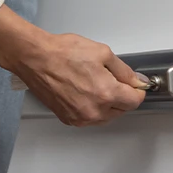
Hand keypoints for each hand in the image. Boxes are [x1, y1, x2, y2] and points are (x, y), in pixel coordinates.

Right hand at [0, 6, 149, 126]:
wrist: (36, 59)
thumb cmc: (63, 53)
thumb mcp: (102, 53)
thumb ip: (123, 70)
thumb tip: (135, 81)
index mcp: (106, 93)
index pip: (134, 101)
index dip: (137, 90)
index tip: (134, 84)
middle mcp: (94, 110)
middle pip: (121, 110)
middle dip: (121, 96)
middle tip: (111, 78)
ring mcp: (80, 117)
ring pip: (106, 116)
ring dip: (107, 103)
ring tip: (94, 82)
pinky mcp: (68, 119)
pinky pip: (89, 117)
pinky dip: (92, 107)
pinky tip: (84, 90)